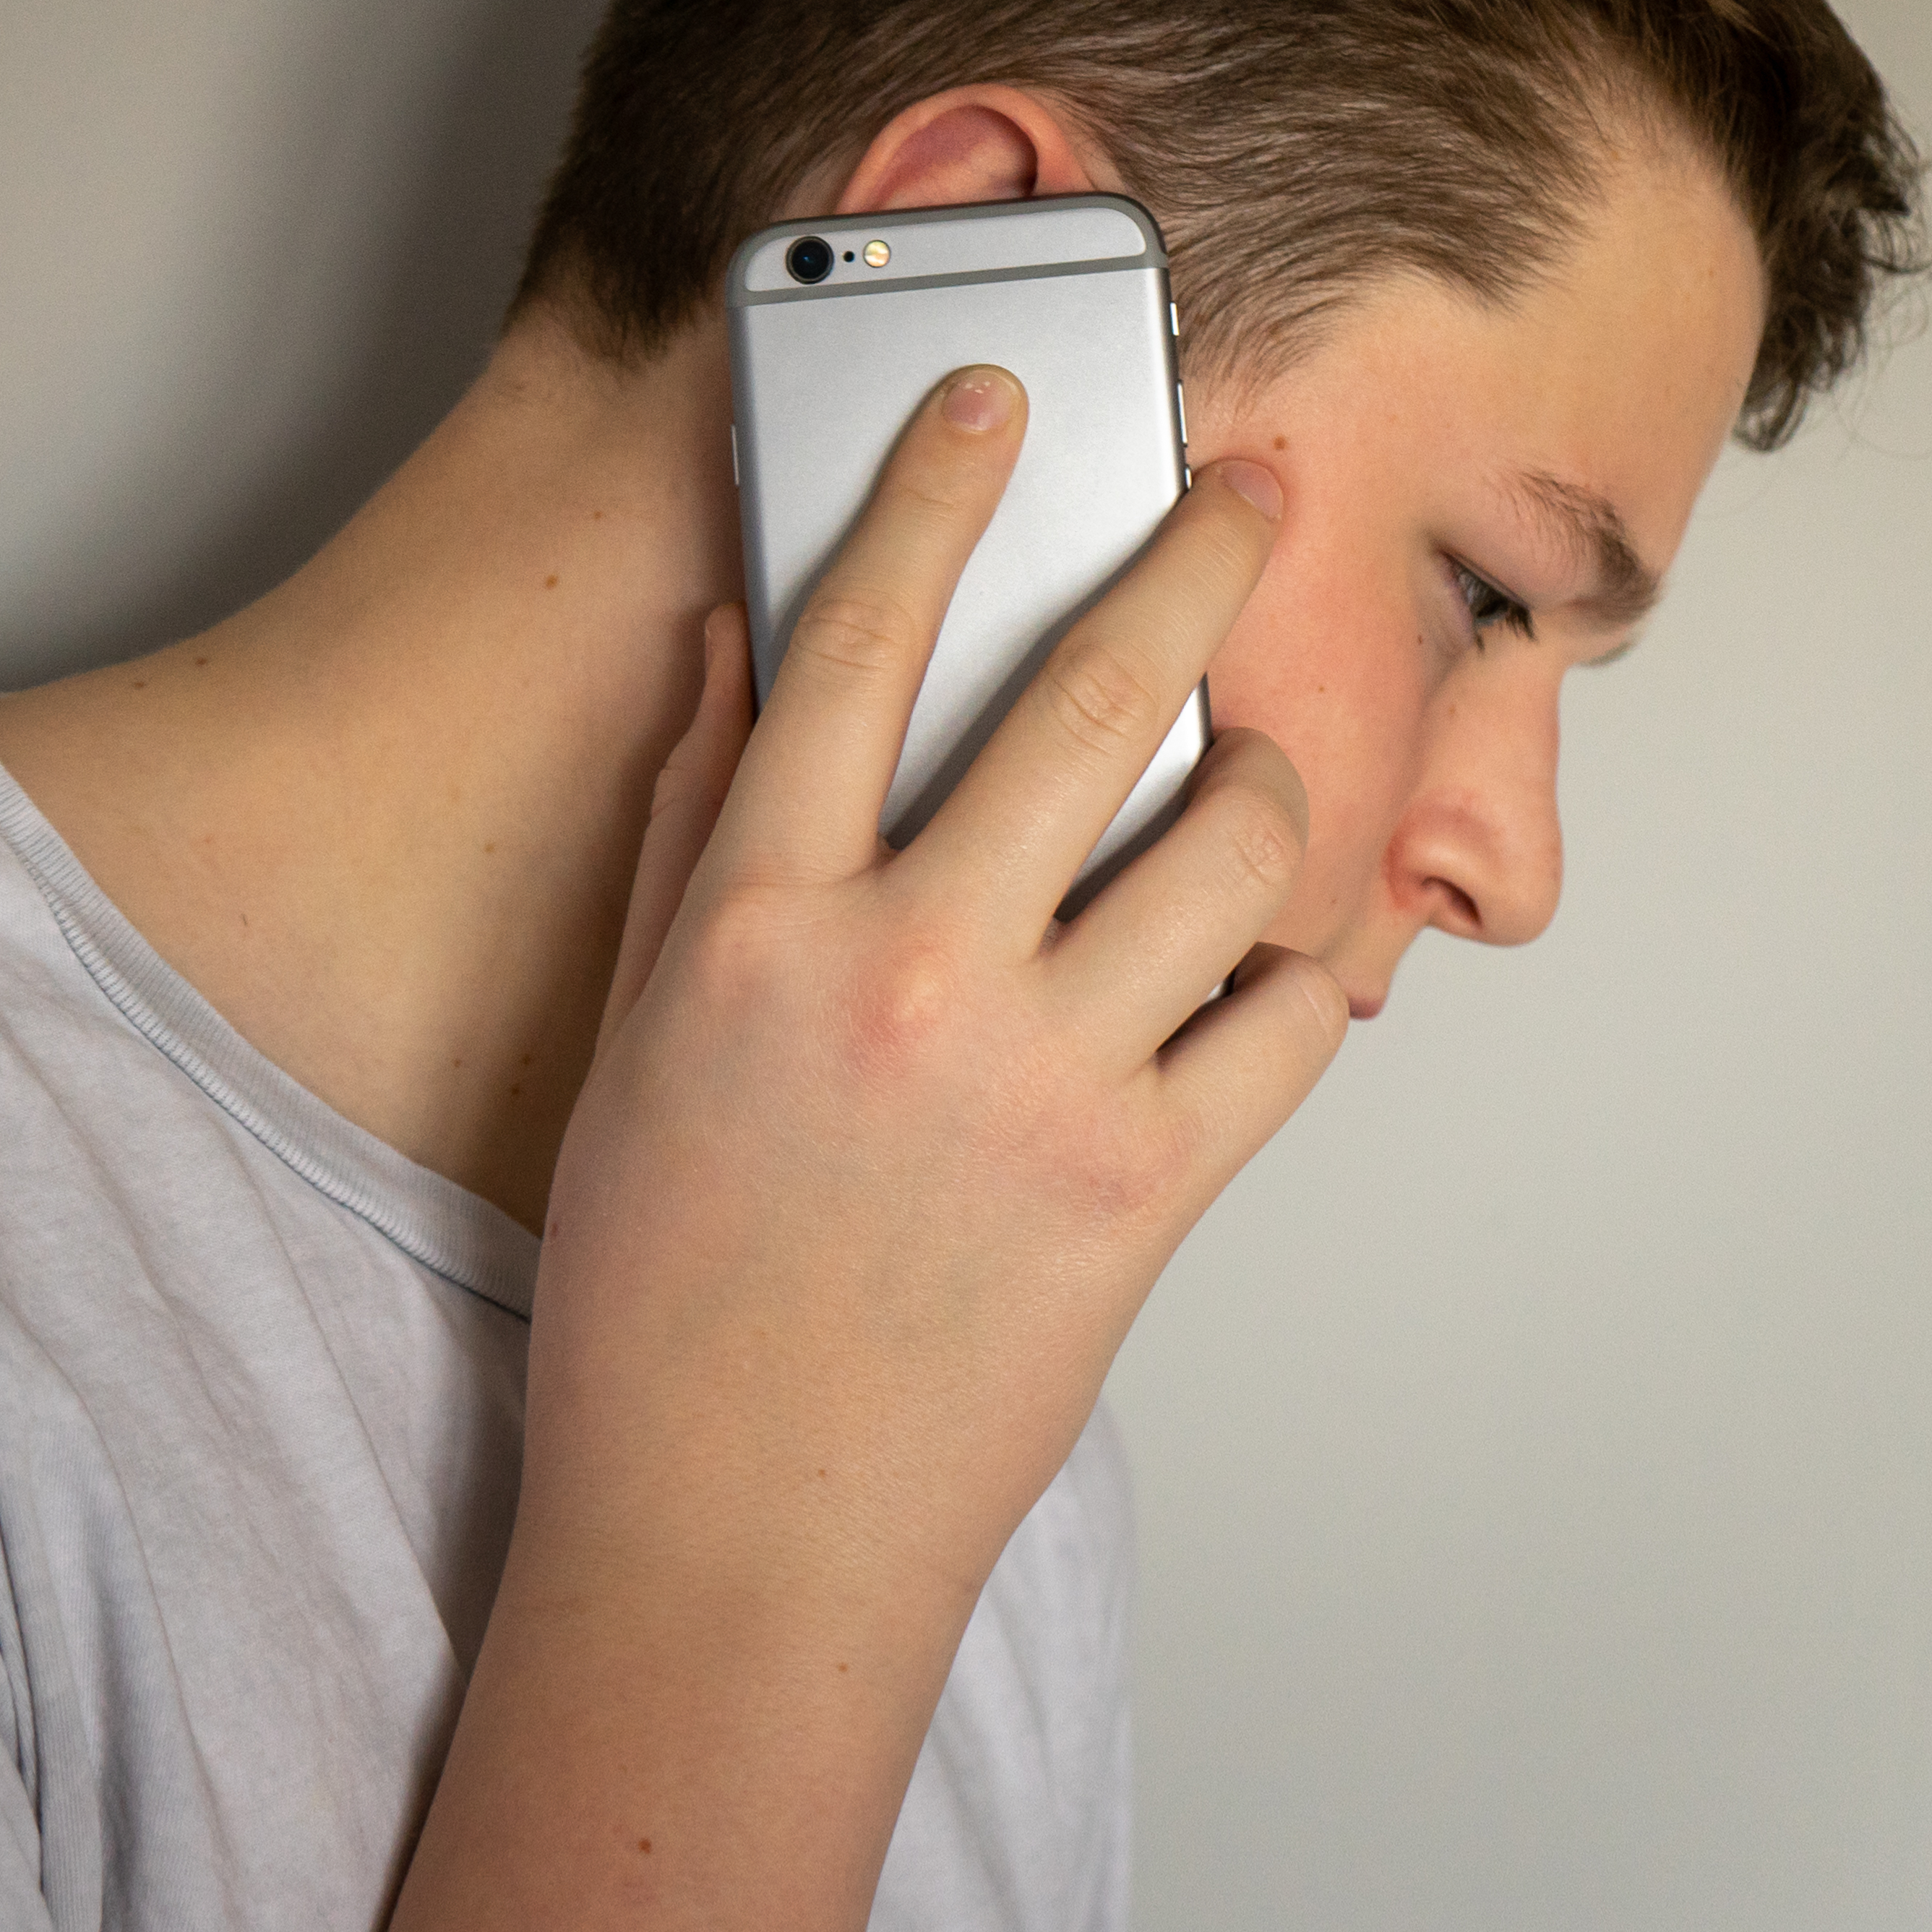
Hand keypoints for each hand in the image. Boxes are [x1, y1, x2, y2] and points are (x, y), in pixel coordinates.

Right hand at [379, 364, 1344, 1931]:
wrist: (730, 1534)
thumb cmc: (669, 1296)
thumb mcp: (634, 1038)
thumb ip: (693, 829)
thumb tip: (737, 647)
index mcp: (759, 928)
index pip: (853, 643)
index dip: (933, 490)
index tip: (996, 397)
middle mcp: (907, 978)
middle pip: (1089, 695)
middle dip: (1194, 556)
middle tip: (1250, 490)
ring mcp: (1039, 1082)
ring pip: (1228, 847)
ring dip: (1266, 782)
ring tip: (1256, 772)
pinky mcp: (1146, 1191)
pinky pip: (1287, 1024)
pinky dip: (1297, 975)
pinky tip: (1263, 966)